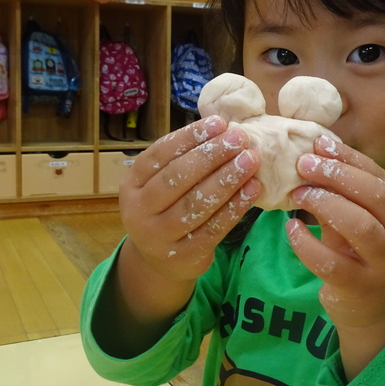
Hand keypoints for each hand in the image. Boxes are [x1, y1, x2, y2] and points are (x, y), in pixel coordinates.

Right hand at [118, 115, 261, 283]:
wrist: (160, 263)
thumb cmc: (166, 210)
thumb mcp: (161, 185)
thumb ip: (182, 160)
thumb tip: (221, 129)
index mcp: (132, 184)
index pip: (159, 155)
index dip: (189, 137)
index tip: (219, 123)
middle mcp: (140, 210)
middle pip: (177, 177)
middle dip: (211, 155)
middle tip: (239, 139)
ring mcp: (160, 236)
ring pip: (196, 203)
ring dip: (227, 178)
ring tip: (250, 160)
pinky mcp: (185, 255)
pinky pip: (214, 227)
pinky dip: (235, 206)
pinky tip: (252, 189)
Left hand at [284, 136, 384, 378]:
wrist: (373, 310)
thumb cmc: (361, 254)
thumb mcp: (359, 220)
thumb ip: (344, 194)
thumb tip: (313, 154)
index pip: (379, 176)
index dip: (348, 158)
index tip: (318, 144)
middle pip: (375, 196)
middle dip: (338, 175)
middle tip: (303, 165)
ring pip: (360, 226)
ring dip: (325, 204)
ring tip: (298, 194)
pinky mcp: (361, 287)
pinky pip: (332, 262)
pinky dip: (307, 244)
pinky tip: (291, 229)